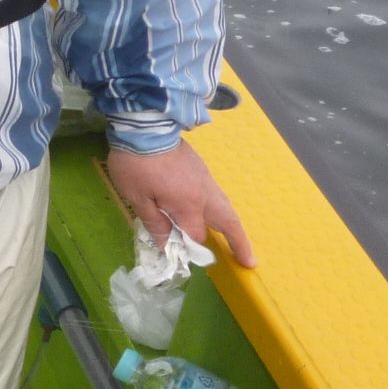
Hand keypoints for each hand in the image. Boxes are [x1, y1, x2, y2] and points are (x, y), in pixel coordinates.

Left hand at [105, 141, 255, 266]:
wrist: (145, 126)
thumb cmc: (137, 165)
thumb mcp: (137, 198)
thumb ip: (155, 223)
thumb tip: (166, 245)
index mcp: (189, 205)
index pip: (195, 235)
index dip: (187, 247)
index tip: (175, 253)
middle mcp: (204, 193)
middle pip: (228, 222)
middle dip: (239, 243)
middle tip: (250, 262)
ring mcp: (205, 179)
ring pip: (224, 207)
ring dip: (231, 225)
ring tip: (238, 243)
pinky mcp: (201, 169)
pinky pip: (215, 195)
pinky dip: (219, 210)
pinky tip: (213, 214)